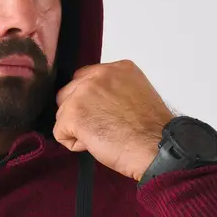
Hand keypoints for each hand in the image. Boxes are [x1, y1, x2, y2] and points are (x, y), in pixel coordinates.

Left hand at [53, 60, 175, 181]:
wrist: (156, 147)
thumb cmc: (152, 131)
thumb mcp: (136, 95)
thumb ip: (113, 91)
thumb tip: (96, 102)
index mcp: (117, 68)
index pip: (84, 78)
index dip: (88, 101)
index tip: (101, 113)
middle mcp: (98, 75)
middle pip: (69, 94)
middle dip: (79, 113)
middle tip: (103, 127)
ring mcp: (83, 93)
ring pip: (63, 113)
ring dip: (77, 129)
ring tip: (103, 136)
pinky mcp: (73, 113)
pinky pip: (60, 132)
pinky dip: (74, 144)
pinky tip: (96, 144)